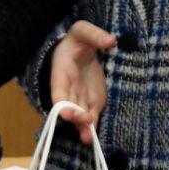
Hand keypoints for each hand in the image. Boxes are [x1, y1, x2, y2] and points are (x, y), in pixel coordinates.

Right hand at [49, 21, 115, 143]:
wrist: (79, 48)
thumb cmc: (77, 39)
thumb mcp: (82, 31)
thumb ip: (94, 35)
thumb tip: (110, 41)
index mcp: (61, 74)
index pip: (58, 92)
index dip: (60, 103)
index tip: (66, 112)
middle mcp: (68, 90)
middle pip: (68, 107)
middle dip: (74, 116)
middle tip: (84, 120)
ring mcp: (80, 98)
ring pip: (79, 116)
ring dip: (82, 127)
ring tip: (88, 138)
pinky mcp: (92, 102)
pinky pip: (91, 116)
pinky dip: (92, 127)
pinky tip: (93, 137)